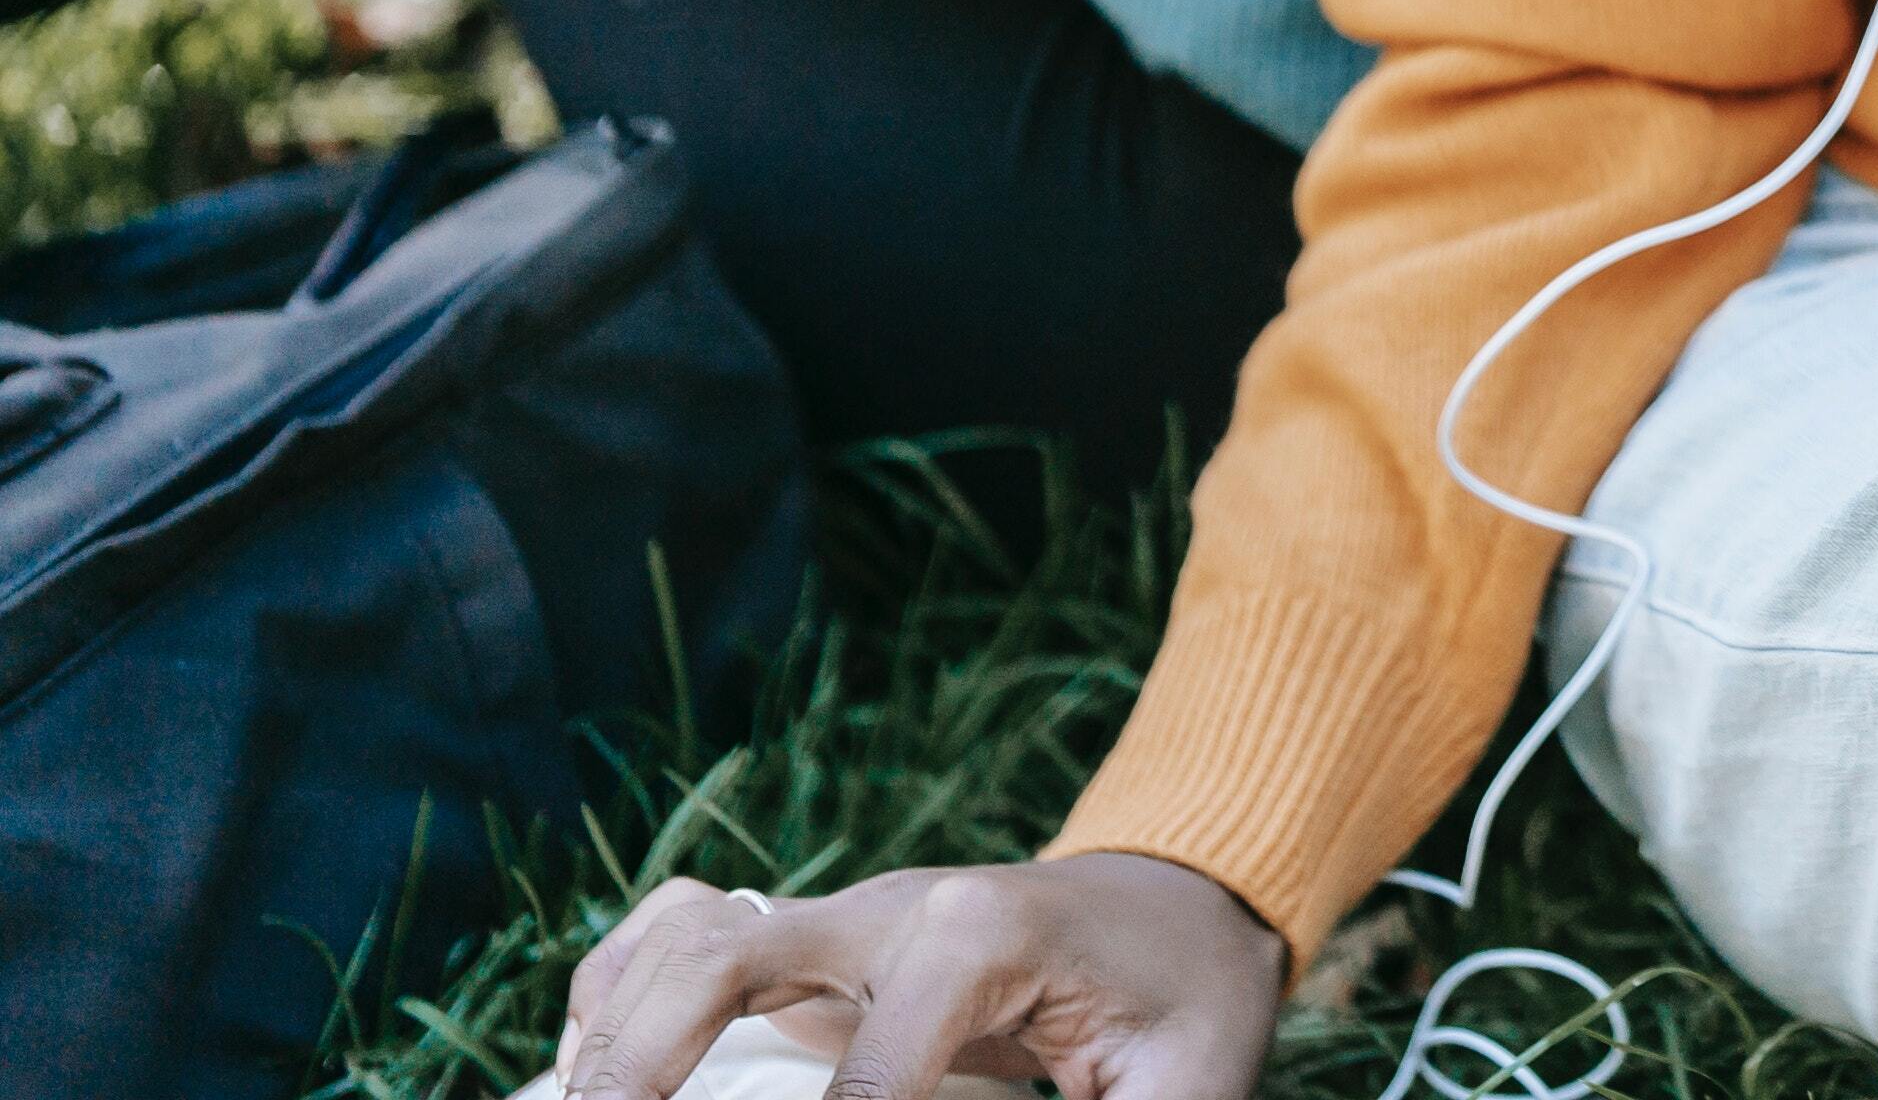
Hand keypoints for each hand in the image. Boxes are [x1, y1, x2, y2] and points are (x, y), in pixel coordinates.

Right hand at [555, 854, 1281, 1099]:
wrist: (1183, 897)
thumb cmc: (1190, 995)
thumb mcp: (1194, 1079)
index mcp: (984, 937)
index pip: (868, 1084)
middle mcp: (894, 907)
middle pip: (723, 955)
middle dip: (642, 1065)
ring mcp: (841, 914)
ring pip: (683, 936)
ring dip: (610, 1031)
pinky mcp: (812, 939)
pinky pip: (682, 934)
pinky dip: (615, 993)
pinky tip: (583, 1073)